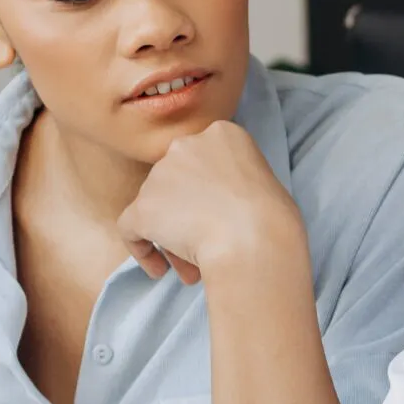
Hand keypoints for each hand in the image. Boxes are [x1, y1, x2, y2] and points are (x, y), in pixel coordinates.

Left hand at [116, 119, 303, 285]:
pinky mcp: (143, 207)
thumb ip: (233, 181)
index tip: (220, 215)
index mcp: (221, 133)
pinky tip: (159, 269)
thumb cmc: (273, 218)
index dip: (207, 191)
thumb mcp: (262, 180)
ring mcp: (160, 175)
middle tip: (204, 244)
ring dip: (171, 236)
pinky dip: (142, 249)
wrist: (255, 239)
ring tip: (192, 270)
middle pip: (176, 182)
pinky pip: (131, 229)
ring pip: (156, 208)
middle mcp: (185, 145)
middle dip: (186, 214)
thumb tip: (219, 206)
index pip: (202, 161)